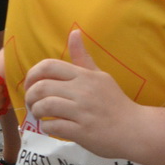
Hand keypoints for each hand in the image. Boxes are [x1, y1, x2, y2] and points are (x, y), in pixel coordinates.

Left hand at [22, 31, 136, 156]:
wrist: (134, 128)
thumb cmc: (115, 102)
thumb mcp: (100, 76)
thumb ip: (83, 58)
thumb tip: (74, 32)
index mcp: (84, 76)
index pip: (49, 66)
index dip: (32, 75)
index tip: (30, 85)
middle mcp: (82, 91)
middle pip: (43, 87)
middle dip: (30, 96)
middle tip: (32, 103)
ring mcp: (82, 112)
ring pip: (46, 107)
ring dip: (37, 112)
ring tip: (39, 115)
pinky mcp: (82, 132)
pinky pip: (54, 127)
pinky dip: (47, 127)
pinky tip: (50, 127)